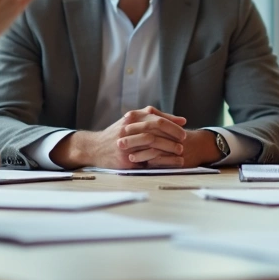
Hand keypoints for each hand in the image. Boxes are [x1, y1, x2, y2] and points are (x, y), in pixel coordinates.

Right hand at [51, 106, 187, 169]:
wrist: (95, 147)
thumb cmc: (119, 134)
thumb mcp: (134, 121)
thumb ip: (157, 118)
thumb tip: (182, 120)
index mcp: (133, 117)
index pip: (157, 119)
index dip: (173, 125)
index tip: (183, 132)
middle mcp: (128, 127)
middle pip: (155, 128)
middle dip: (172, 135)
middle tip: (184, 141)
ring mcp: (125, 142)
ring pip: (151, 142)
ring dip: (168, 147)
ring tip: (179, 152)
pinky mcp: (123, 157)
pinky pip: (145, 157)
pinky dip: (160, 159)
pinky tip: (169, 162)